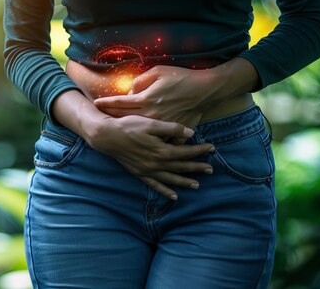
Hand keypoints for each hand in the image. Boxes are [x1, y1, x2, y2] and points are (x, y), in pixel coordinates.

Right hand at [85, 113, 214, 200]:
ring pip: (170, 178)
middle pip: (181, 167)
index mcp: (162, 150)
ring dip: (184, 181)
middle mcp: (156, 164)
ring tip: (197, 184)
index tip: (212, 148)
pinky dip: (165, 191)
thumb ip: (171, 128)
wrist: (107, 136)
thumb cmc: (129, 126)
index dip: (200, 150)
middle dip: (197, 167)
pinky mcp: (139, 173)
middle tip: (210, 169)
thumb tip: (190, 133)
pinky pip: (155, 185)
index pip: (186, 152)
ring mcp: (147, 170)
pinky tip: (173, 196)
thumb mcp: (151, 123)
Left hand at [93, 65, 217, 143]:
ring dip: (126, 129)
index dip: (106, 103)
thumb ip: (140, 81)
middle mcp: (151, 114)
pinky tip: (140, 140)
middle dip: (110, 117)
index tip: (95, 103)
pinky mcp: (173, 131)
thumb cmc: (182, 77)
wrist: (206, 90)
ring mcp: (162, 125)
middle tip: (97, 117)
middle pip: (125, 118)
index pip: (120, 102)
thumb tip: (130, 91)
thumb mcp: (158, 72)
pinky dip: (149, 139)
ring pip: (139, 130)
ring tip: (113, 130)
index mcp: (146, 99)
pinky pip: (158, 139)